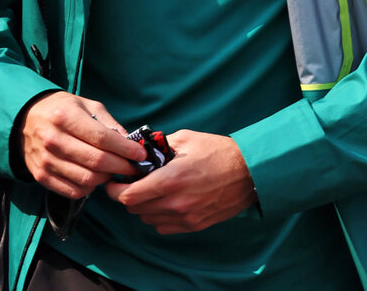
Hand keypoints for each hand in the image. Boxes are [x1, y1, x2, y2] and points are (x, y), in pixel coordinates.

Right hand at [16, 91, 144, 199]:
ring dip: (106, 178)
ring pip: (86, 179)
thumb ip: (109, 124)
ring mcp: (46, 161)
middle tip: (134, 167)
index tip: (141, 154)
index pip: (102, 139)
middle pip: (96, 161)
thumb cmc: (63, 110)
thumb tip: (130, 142)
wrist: (25, 119)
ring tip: (114, 171)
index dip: (125, 149)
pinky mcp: (41, 176)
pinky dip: (90, 188)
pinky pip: (73, 191)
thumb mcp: (87, 105)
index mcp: (66, 117)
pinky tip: (96, 177)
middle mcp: (53, 140)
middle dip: (122, 166)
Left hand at [104, 130, 256, 234]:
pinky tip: (167, 202)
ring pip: (147, 219)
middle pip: (134, 209)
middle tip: (134, 183)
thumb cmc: (221, 152)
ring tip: (152, 192)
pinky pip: (163, 227)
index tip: (114, 181)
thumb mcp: (188, 139)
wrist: (252, 172)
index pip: (128, 195)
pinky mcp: (194, 225)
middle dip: (129, 196)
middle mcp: (175, 202)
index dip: (115, 189)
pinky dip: (159, 216)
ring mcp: (185, 217)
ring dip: (144, 206)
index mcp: (171, 179)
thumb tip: (142, 150)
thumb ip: (161, 146)